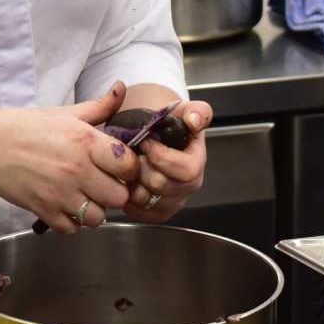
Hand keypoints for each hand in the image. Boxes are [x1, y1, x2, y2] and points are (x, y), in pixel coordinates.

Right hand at [0, 82, 136, 233]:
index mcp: (85, 140)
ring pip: (98, 218)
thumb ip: (99, 106)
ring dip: (94, 210)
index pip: (128, 165)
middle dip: (114, 192)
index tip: (119, 167)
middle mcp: (76, 169)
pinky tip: (66, 206)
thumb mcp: (66, 113)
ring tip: (84, 197)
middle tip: (102, 184)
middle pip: (118, 196)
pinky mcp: (45, 211)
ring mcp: (60, 193)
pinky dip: (72, 222)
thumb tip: (121, 88)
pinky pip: (73, 229)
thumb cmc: (28, 128)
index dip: (128, 168)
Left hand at [117, 101, 213, 223]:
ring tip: (128, 166)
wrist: (154, 136)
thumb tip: (194, 121)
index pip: (186, 170)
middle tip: (132, 154)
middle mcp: (188, 186)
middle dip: (142, 168)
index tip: (146, 142)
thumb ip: (196, 111)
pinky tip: (126, 181)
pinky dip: (126, 197)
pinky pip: (137, 212)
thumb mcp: (183, 110)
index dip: (161, 156)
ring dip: (132, 182)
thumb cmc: (167, 124)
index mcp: (197, 162)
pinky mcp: (156, 213)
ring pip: (146, 200)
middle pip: (162, 185)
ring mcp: (173, 202)